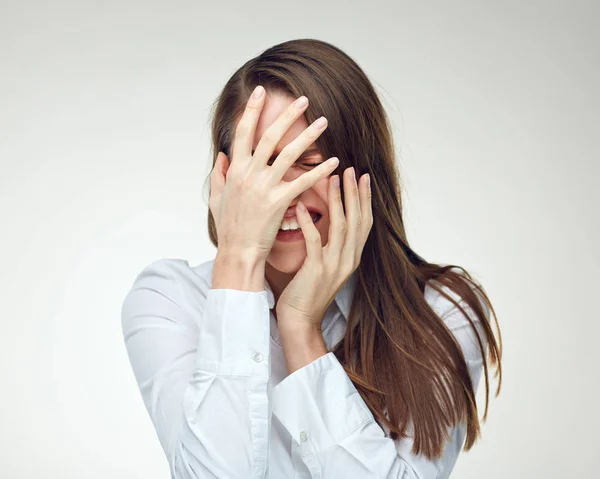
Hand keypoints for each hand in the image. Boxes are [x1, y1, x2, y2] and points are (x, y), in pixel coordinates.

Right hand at [209, 85, 339, 261]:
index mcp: (235, 170)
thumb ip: (219, 174)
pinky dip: (319, 171)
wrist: (238, 252)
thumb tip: (222, 155)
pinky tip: (334, 161)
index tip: (260, 93)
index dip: (252, 111)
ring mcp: (265, 187)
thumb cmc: (229, 227)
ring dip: (308, 136)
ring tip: (323, 122)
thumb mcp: (217, 198)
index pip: (242, 133)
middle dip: (286, 115)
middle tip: (302, 99)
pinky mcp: (280, 202)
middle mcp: (249, 174)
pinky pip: (303, 182)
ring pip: (289, 154)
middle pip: (269, 137)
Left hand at [276, 165, 372, 331]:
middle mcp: (348, 260)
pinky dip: (309, 223)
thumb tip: (328, 222)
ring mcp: (334, 266)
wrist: (300, 320)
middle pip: (357, 220)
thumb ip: (330, 245)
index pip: (364, 223)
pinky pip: (315, 242)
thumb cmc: (307, 292)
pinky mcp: (317, 270)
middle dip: (354, 193)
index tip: (363, 177)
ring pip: (341, 226)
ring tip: (332, 178)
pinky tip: (301, 207)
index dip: (365, 199)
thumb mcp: (325, 266)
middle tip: (351, 169)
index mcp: (352, 257)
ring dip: (337, 200)